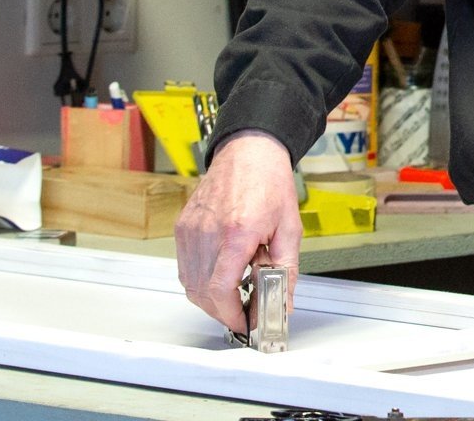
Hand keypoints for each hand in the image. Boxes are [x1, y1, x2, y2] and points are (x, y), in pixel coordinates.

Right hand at [174, 130, 303, 334]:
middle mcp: (207, 233)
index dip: (232, 314)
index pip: (220, 290)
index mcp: (236, 232)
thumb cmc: (269, 182)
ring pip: (190, 284)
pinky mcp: (183, 227)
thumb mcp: (289, 228)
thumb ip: (286, 270)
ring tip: (235, 294)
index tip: (245, 323)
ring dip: (210, 298)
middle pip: (203, 293)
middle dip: (223, 311)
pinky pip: (185, 267)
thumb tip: (284, 302)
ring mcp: (191, 230)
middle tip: (244, 313)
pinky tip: (220, 275)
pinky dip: (200, 280)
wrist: (249, 151)